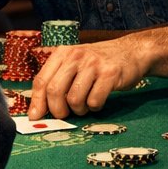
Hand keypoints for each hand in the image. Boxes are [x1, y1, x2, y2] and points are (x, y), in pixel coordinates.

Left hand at [30, 37, 154, 118]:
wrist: (132, 51)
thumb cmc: (99, 63)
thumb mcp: (75, 63)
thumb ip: (58, 80)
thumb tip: (39, 109)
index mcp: (63, 53)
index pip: (41, 80)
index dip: (37, 102)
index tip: (35, 117)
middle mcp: (76, 56)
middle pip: (54, 91)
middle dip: (57, 110)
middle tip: (64, 115)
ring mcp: (93, 64)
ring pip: (74, 99)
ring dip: (79, 110)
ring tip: (85, 105)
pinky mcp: (110, 74)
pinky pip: (94, 101)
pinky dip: (95, 107)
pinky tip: (98, 101)